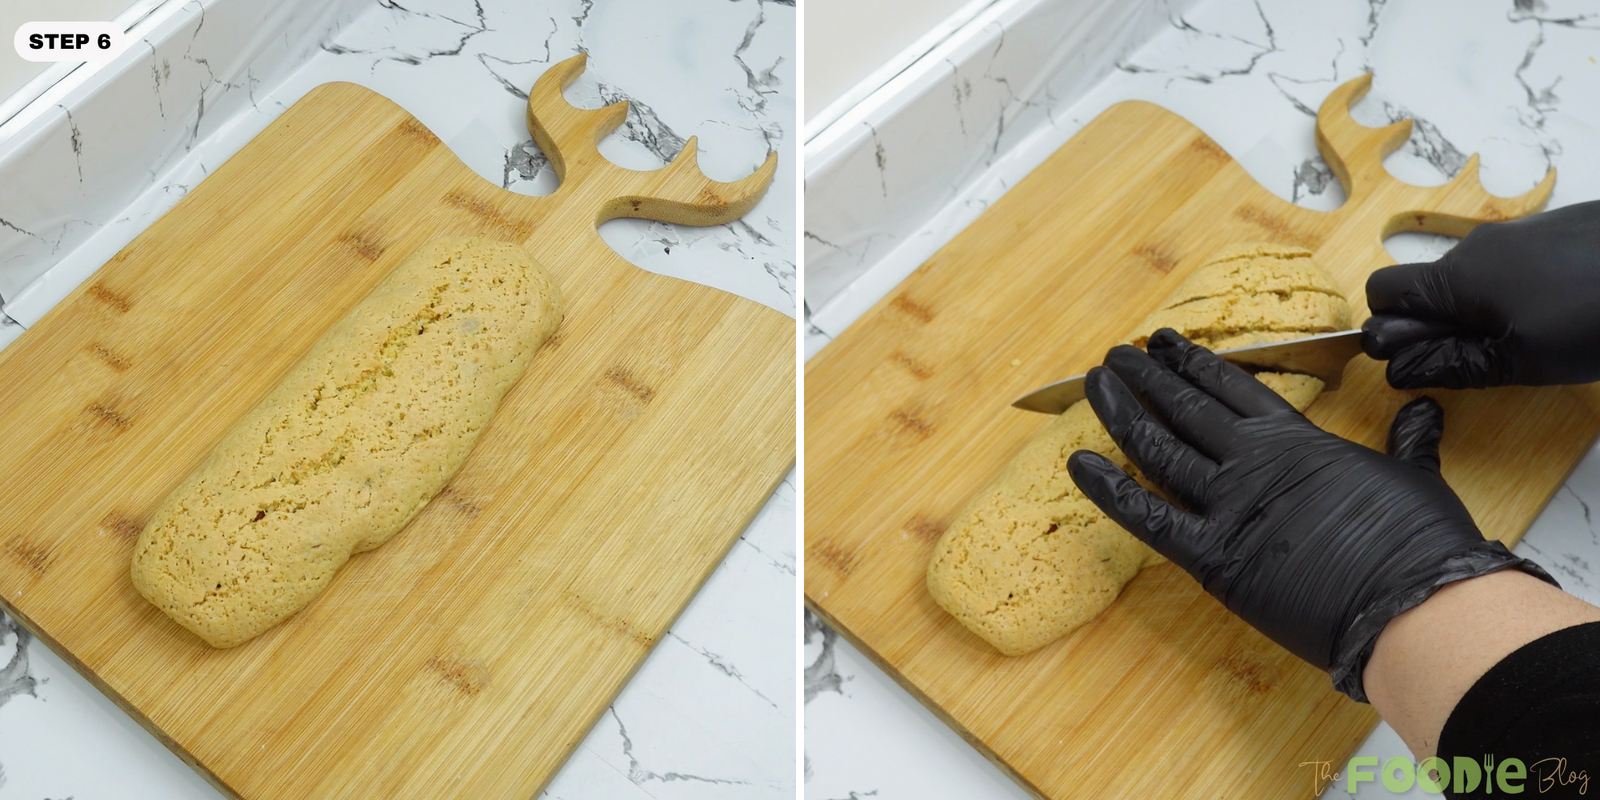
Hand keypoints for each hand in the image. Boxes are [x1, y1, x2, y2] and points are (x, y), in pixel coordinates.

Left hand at [1066, 329, 1555, 700]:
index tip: (1165, 341)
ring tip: (1096, 382)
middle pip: (1186, 407)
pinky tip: (1079, 463)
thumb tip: (1422, 411)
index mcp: (1296, 441)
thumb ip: (1409, 440)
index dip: (1194, 362)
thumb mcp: (1415, 476)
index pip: (1232, 387)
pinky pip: (1147, 518)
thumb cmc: (1421, 542)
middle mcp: (1252, 462)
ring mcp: (1228, 506)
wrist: (1415, 601)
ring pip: (1159, 448)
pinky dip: (1110, 491)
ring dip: (1122, 412)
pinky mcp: (1211, 558)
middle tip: (1117, 354)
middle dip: (1148, 377)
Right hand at [1362, 200, 1599, 388]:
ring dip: (1485, 309)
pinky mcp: (1553, 228)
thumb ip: (1448, 363)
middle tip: (1490, 357)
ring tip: (1540, 335)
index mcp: (1454, 277)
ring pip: (1473, 277)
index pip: (1380, 293)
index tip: (1423, 355)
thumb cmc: (1592, 317)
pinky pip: (1512, 262)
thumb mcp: (1517, 361)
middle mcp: (1474, 246)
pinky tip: (1567, 309)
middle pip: (1427, 287)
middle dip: (1442, 323)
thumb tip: (1395, 368)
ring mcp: (1515, 232)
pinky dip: (1521, 290)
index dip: (1390, 328)